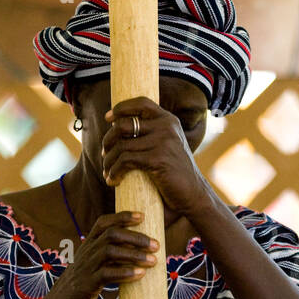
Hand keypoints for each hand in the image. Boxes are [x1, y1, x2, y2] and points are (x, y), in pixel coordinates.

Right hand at [45, 211, 157, 298]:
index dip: (122, 216)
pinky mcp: (86, 285)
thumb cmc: (79, 289)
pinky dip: (125, 273)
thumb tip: (136, 255)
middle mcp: (85, 253)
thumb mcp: (91, 269)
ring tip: (153, 261)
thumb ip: (108, 260)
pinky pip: (106, 274)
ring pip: (110, 252)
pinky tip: (140, 274)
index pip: (103, 223)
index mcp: (87, 246)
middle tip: (156, 245)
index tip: (142, 216)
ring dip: (134, 254)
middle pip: (111, 234)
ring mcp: (85, 268)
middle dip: (136, 237)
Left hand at [101, 97, 207, 215]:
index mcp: (169, 121)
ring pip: (121, 146)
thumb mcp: (167, 147)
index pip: (141, 103)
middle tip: (104, 154)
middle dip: (108, 141)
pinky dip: (114, 172)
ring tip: (107, 172)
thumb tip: (119, 126)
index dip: (122, 107)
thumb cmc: (175, 174)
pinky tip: (113, 181)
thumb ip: (151, 135)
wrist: (194, 195)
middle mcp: (166, 127)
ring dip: (108, 161)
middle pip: (123, 125)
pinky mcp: (157, 160)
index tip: (108, 118)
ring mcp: (163, 142)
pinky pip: (125, 161)